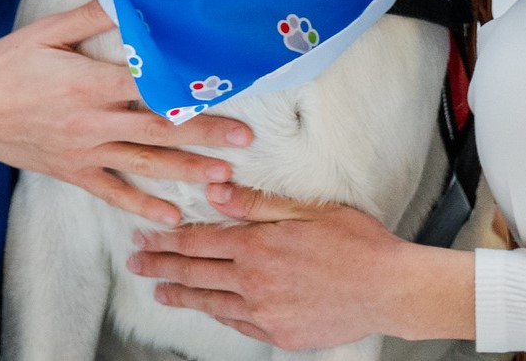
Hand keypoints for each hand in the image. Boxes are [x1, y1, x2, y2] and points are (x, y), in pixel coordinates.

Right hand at [0, 1, 251, 223]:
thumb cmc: (6, 66)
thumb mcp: (49, 32)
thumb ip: (93, 15)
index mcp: (90, 83)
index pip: (149, 87)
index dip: (187, 89)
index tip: (222, 90)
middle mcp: (93, 121)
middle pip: (159, 128)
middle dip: (205, 134)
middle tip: (243, 139)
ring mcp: (85, 151)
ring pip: (145, 162)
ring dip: (187, 169)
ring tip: (222, 175)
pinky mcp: (74, 171)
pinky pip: (113, 191)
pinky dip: (142, 204)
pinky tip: (171, 214)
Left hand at [126, 183, 473, 348]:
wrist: (389, 289)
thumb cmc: (356, 243)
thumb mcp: (307, 209)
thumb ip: (256, 203)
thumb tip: (215, 191)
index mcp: (257, 246)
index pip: (197, 242)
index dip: (166, 240)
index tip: (144, 238)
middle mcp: (254, 282)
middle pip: (195, 273)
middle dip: (161, 267)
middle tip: (137, 263)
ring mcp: (264, 312)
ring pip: (211, 302)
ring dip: (181, 294)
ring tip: (159, 291)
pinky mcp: (279, 333)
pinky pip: (237, 323)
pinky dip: (215, 314)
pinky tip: (207, 309)